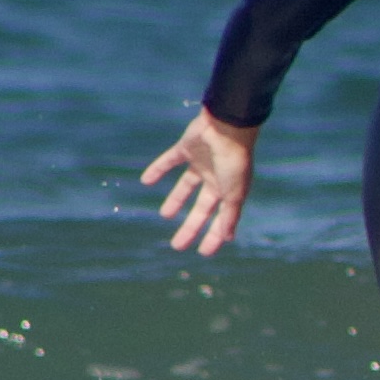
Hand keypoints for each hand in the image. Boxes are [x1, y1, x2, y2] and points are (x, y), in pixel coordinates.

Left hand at [143, 109, 256, 255]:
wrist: (226, 126)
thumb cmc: (234, 161)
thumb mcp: (234, 193)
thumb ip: (230, 215)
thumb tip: (227, 238)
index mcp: (229, 190)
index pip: (220, 218)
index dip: (212, 236)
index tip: (203, 253)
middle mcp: (216, 178)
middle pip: (201, 207)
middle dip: (191, 227)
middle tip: (177, 245)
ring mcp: (201, 163)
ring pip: (185, 186)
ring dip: (176, 201)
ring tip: (164, 215)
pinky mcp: (186, 148)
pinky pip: (169, 161)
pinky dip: (158, 170)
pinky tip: (145, 181)